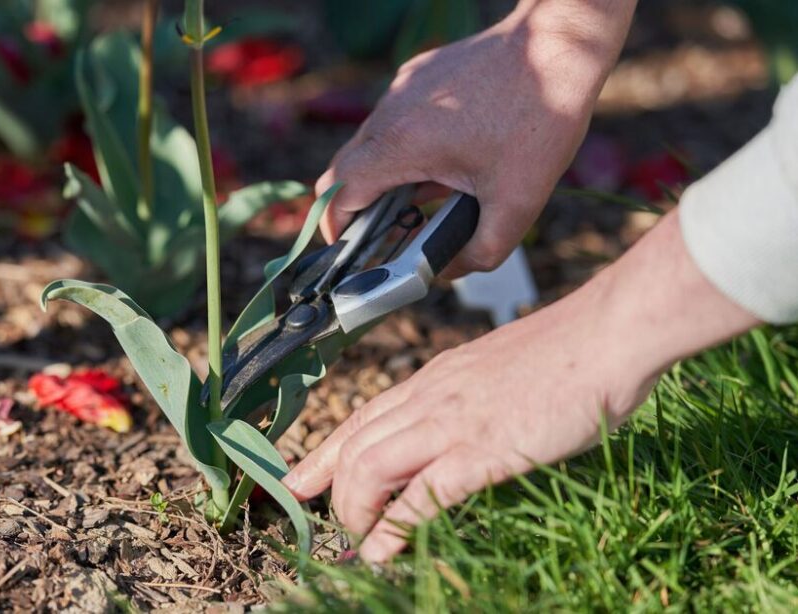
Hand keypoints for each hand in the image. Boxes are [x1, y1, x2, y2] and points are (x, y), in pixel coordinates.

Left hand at [283, 211, 759, 561]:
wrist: (606, 335)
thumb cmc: (566, 355)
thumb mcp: (497, 372)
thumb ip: (466, 398)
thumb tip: (454, 429)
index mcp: (434, 377)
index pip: (360, 416)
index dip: (323, 452)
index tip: (297, 478)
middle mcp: (430, 396)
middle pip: (353, 443)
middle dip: (328, 486)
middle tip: (324, 519)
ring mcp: (452, 422)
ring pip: (369, 466)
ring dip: (356, 509)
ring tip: (359, 539)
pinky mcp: (483, 449)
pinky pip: (421, 494)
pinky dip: (394, 528)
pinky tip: (383, 550)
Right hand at [316, 0, 634, 276]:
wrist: (560, 43)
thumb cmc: (542, 114)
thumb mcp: (519, 202)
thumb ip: (480, 252)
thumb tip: (448, 271)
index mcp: (402, 144)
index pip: (338, 193)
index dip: (335, 229)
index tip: (348, 251)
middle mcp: (390, 112)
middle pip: (345, 170)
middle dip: (358, 207)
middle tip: (384, 233)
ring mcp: (401, 89)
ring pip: (369, 143)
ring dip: (385, 175)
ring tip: (425, 196)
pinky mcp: (418, 74)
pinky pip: (394, 118)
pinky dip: (406, 146)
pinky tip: (449, 155)